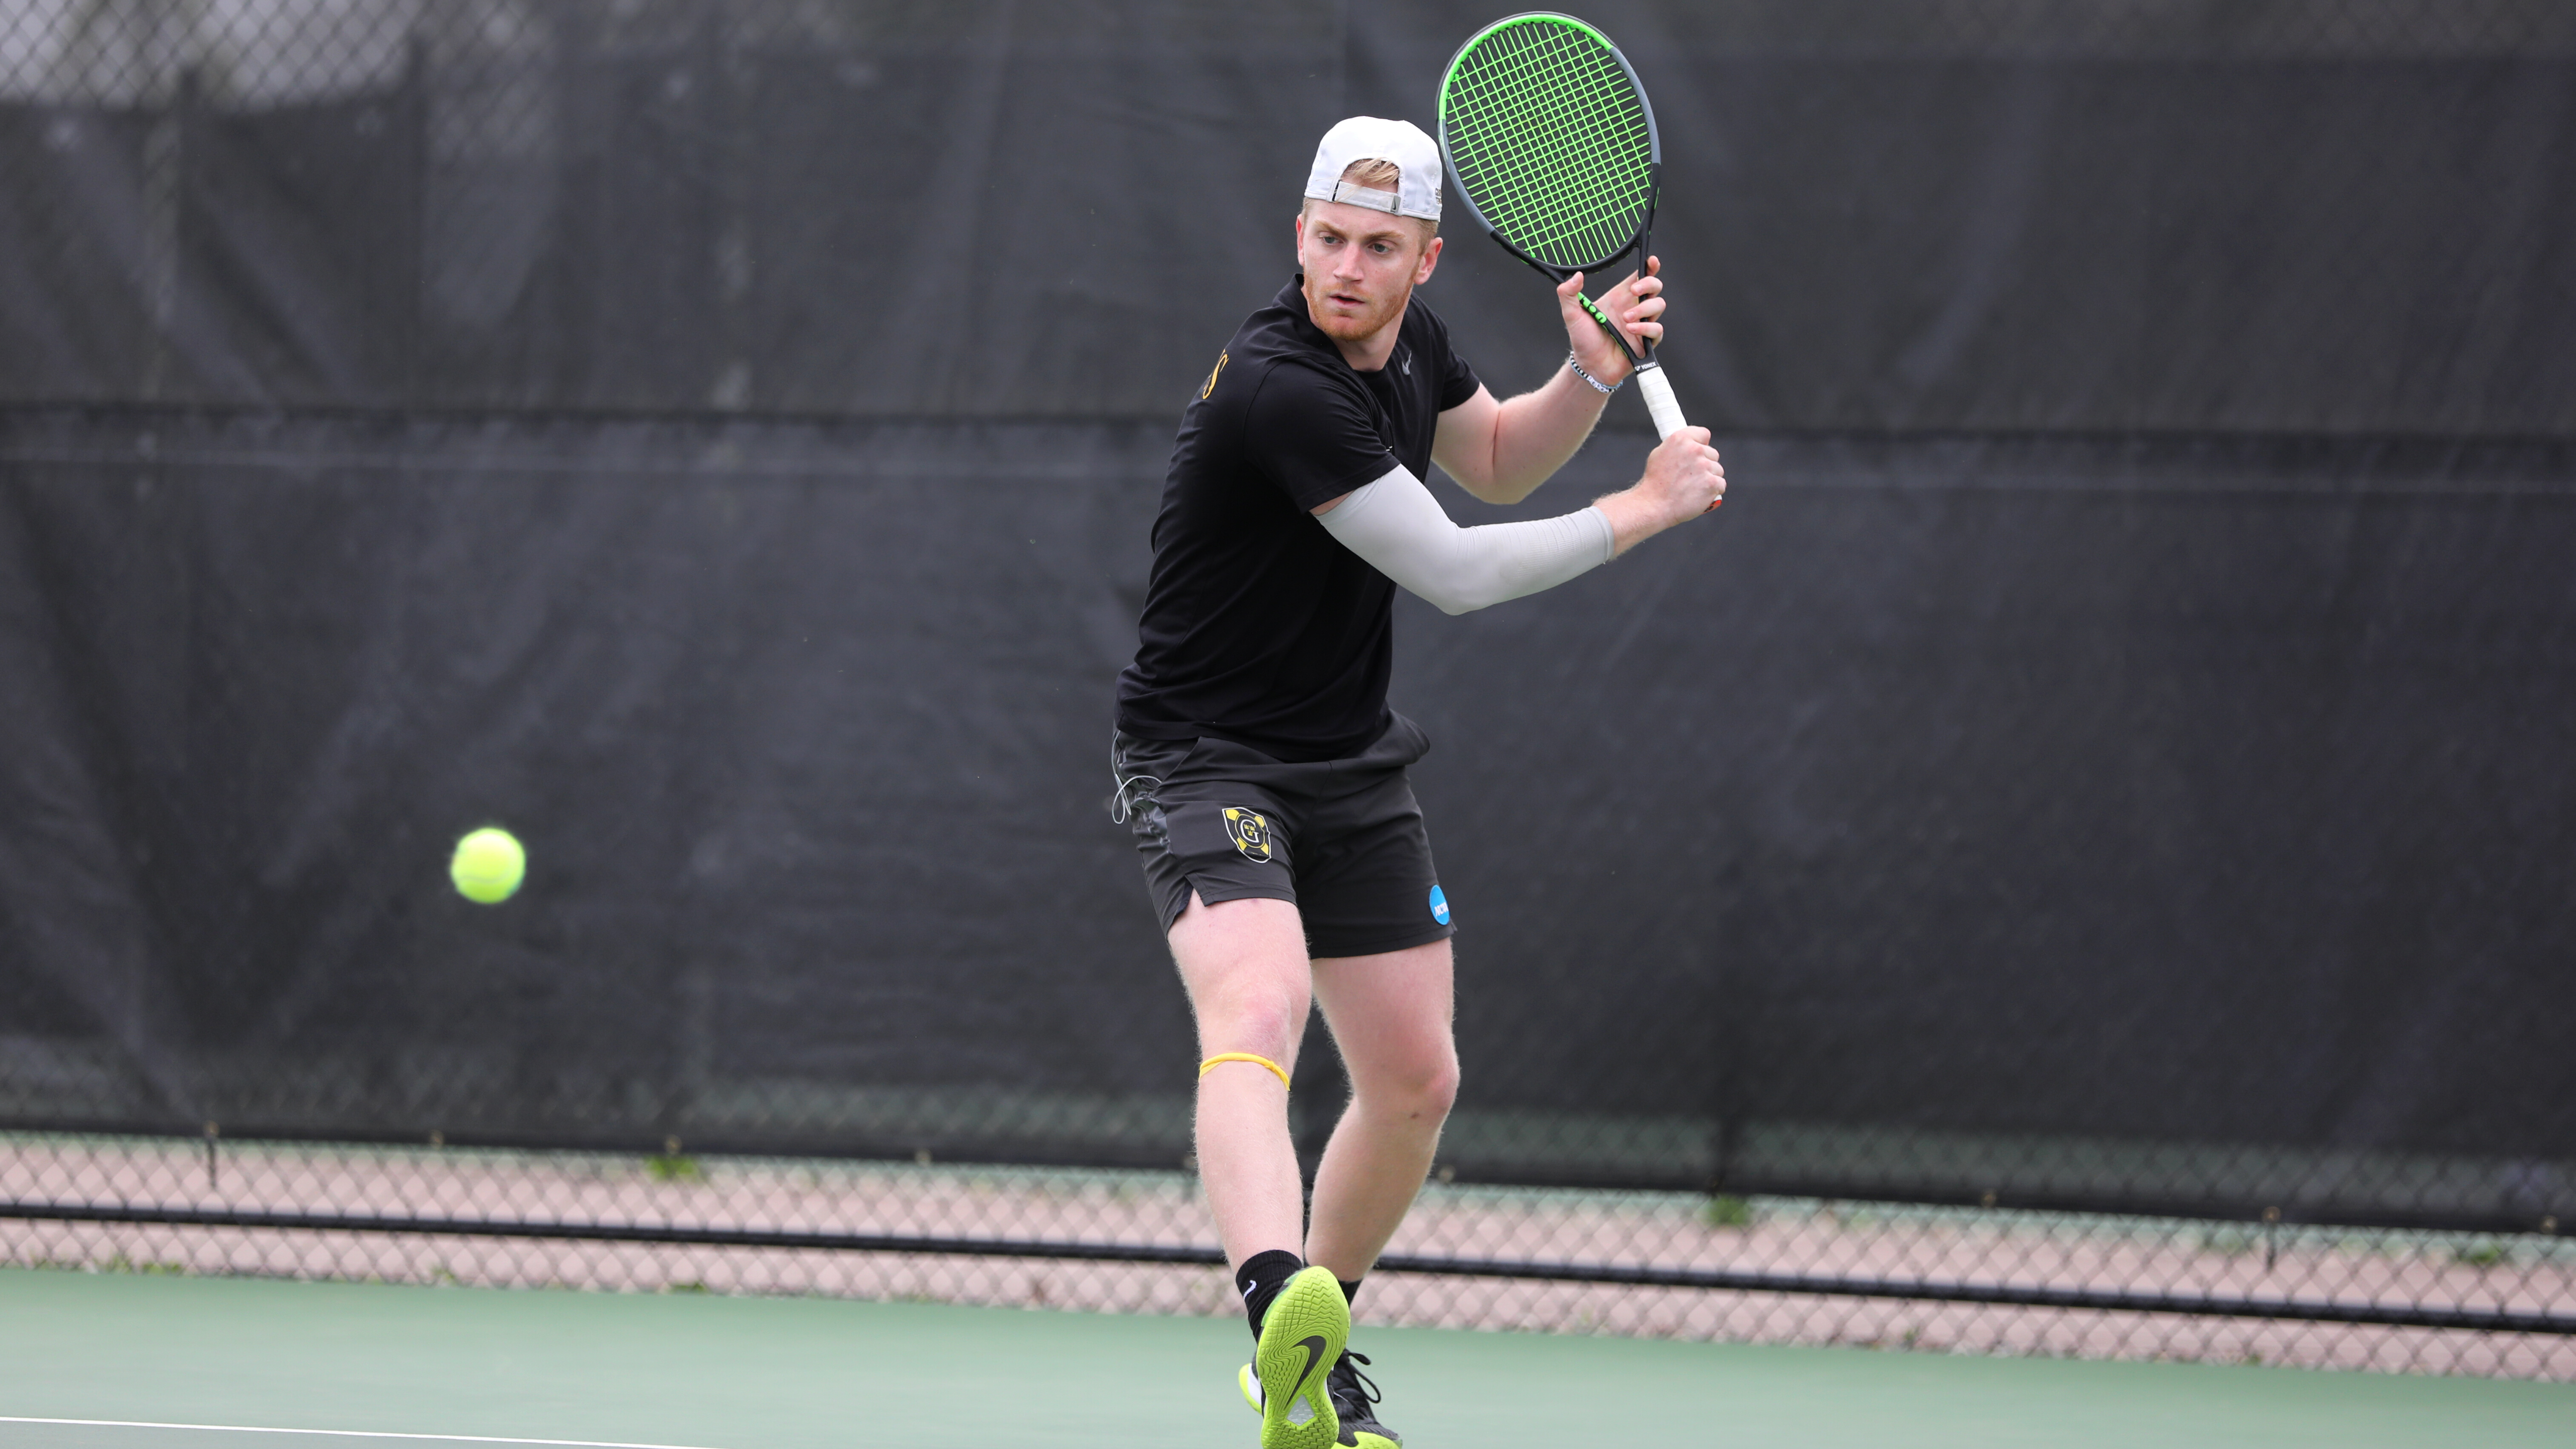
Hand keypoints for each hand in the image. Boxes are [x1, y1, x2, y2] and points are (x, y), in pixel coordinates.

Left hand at [1556, 256, 1664, 385]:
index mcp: (1620, 297)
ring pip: (1659, 305)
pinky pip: (1657, 329)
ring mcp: (1642, 324)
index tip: (1652, 261)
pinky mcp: (1646, 341)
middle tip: (1634, 290)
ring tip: (1625, 319)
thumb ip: (1568, 294)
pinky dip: (1645, 328)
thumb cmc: (1583, 339)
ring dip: (1644, 309)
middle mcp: (1634, 307)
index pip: (1640, 276)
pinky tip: (1630, 330)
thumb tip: (1575, 275)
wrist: (1589, 366)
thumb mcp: (1572, 314)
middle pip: (1655, 287)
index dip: (1650, 266)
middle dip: (1649, 284)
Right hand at [1595, 425, 1723, 554]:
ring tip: (1693, 488)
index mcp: (1680, 439)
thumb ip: (1678, 447)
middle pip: (1713, 454)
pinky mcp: (1712, 483)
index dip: (1701, 444)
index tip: (1696, 454)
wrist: (1653, 506)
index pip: (1704, 434)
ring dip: (1709, 478)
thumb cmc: (1655, 483)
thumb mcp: (1660, 454)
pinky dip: (1713, 491)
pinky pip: (1720, 484)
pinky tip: (1700, 495)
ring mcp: (1704, 466)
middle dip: (1705, 464)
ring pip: (1718, 470)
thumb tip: (1691, 444)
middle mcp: (1694, 449)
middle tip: (1690, 477)